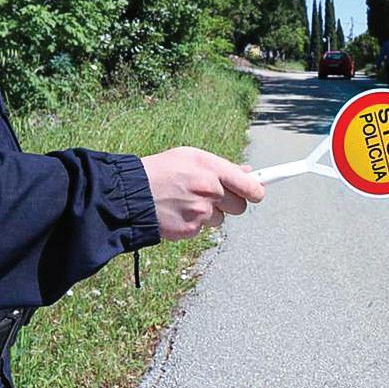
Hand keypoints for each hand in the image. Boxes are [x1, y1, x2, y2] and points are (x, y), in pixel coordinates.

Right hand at [142, 147, 264, 240]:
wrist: (130, 193)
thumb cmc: (161, 170)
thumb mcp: (191, 157)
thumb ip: (222, 166)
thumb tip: (247, 172)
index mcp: (211, 169)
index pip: (250, 185)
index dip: (257, 191)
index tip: (258, 192)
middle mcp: (209, 191)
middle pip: (240, 206)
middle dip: (231, 203)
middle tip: (212, 195)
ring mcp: (200, 213)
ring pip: (221, 219)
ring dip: (210, 213)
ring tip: (187, 201)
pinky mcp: (190, 230)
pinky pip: (203, 228)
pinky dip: (194, 223)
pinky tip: (178, 211)